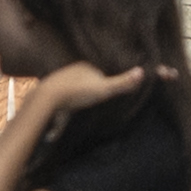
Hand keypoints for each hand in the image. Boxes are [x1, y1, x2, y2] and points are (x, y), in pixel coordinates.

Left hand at [0, 55, 134, 132]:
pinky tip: (63, 123)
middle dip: (91, 89)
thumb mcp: (104, 89)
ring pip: (73, 90)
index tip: (111, 91)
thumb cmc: (77, 92)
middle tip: (98, 102)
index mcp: (85, 66)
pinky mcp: (51, 96)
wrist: (47, 99)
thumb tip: (143, 72)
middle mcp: (72, 71)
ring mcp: (60, 82)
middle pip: (86, 80)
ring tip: (83, 110)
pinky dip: (63, 110)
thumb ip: (122, 83)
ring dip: (77, 99)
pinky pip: (60, 102)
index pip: (101, 72)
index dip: (107, 80)